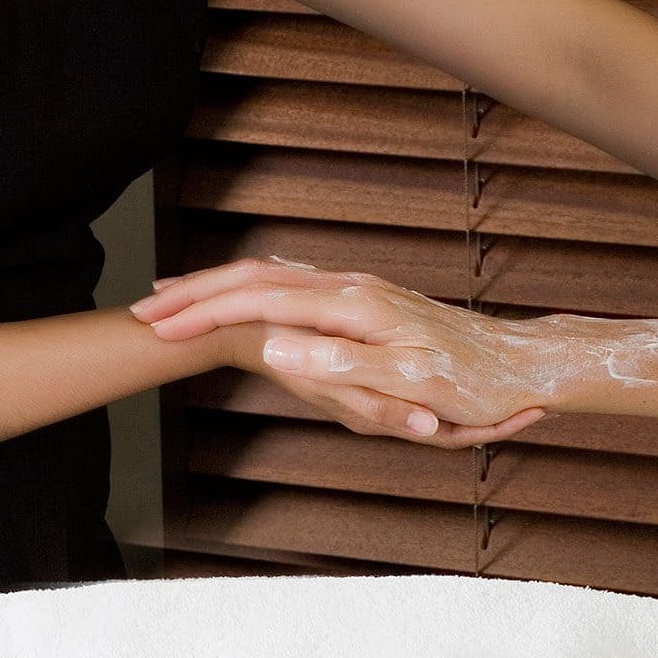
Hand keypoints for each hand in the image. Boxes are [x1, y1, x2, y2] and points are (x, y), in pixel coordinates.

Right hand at [130, 259, 547, 445]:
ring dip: (213, 287)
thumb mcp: (402, 382)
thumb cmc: (464, 381)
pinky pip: (284, 284)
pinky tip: (226, 293)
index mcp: (348, 305)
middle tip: (141, 311)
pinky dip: (245, 287)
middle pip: (250, 276)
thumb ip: (336, 364)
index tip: (154, 327)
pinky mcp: (357, 299)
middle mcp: (345, 287)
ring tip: (165, 301)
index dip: (199, 312)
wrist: (516, 362)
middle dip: (192, 293)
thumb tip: (274, 345)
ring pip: (265, 275)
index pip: (254, 299)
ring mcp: (351, 289)